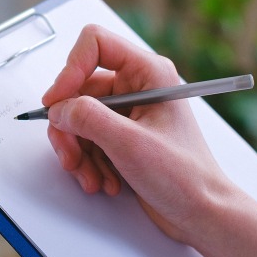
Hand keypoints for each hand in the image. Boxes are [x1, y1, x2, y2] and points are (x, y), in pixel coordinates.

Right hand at [41, 24, 227, 245]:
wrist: (200, 213)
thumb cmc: (184, 176)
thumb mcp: (129, 143)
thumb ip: (88, 118)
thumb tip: (59, 108)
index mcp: (148, 72)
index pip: (95, 44)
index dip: (70, 69)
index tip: (57, 102)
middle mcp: (137, 86)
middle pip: (78, 89)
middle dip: (70, 127)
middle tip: (71, 156)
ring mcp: (128, 112)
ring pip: (78, 118)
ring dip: (78, 151)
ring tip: (92, 177)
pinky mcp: (122, 135)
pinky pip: (86, 139)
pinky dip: (87, 162)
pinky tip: (103, 181)